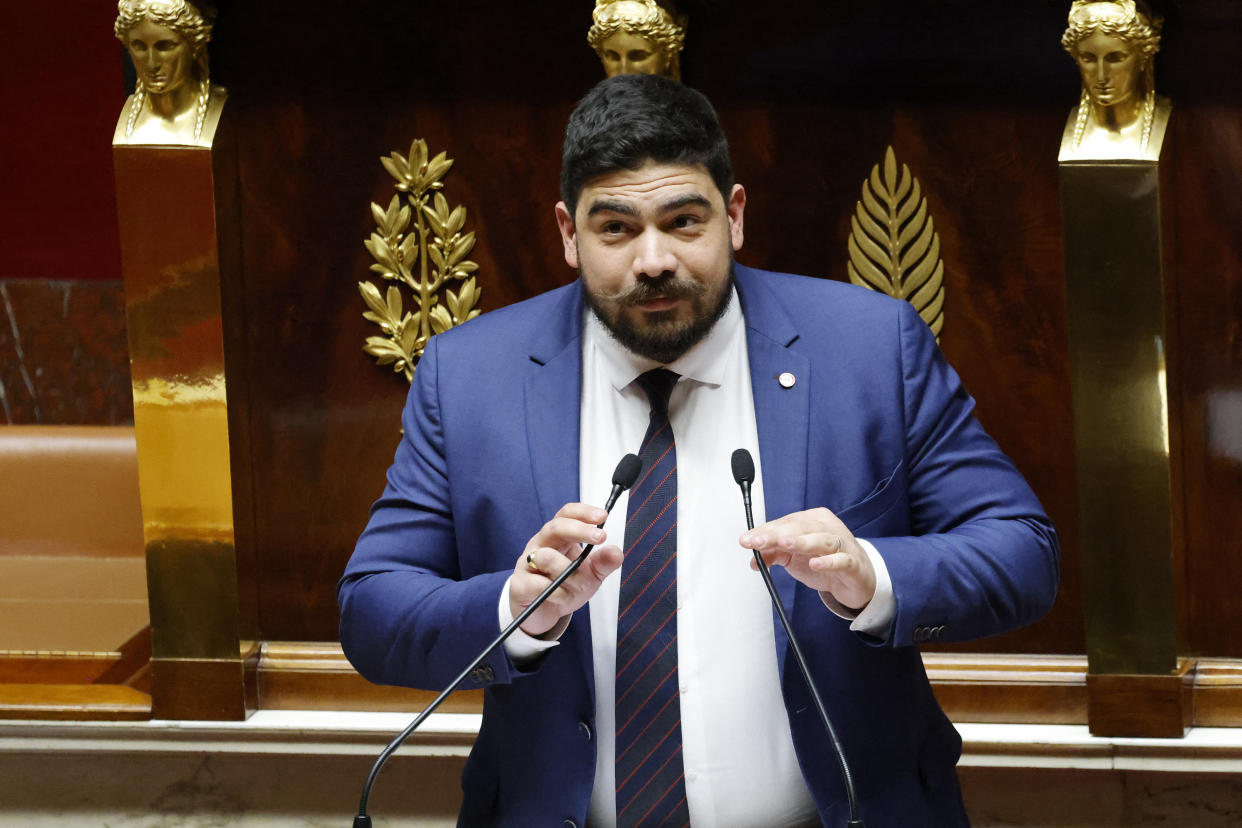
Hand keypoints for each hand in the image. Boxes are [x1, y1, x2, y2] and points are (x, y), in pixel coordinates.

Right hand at [510, 503, 622, 636]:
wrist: (542, 614)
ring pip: (548, 557)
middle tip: (600, 537)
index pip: (567, 515)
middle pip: (555, 527)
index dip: (583, 512)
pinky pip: (540, 585)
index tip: (603, 516)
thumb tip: (615, 552)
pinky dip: (559, 594)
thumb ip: (604, 564)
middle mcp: (540, 545)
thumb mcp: (591, 575)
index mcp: (558, 538)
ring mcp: (527, 563)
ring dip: (571, 575)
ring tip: (579, 587)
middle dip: (580, 530)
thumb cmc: (564, 587)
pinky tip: (563, 597)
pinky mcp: (519, 584)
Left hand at [740, 507, 875, 610]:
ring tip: (784, 544)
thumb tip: (753, 561)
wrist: (856, 578)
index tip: (747, 539)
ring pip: (821, 539)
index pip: (785, 522)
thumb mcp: (795, 558)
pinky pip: (841, 560)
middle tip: (758, 542)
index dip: (765, 530)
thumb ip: (774, 554)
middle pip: (801, 527)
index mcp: (812, 520)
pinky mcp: (853, 563)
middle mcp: (828, 528)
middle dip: (776, 534)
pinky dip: (829, 562)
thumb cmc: (825, 560)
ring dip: (802, 542)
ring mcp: (842, 544)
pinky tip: (816, 563)